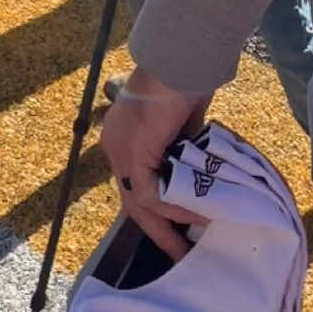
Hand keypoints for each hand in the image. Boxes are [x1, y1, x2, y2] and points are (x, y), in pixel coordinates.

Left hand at [99, 67, 209, 260]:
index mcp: (122, 135)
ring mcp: (120, 152)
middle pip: (132, 200)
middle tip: (179, 252)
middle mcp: (114, 146)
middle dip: (156, 229)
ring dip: (168, 226)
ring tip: (193, 243)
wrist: (179, 60)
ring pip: (140, 204)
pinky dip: (174, 209)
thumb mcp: (182, 121)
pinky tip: (197, 215)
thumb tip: (198, 170)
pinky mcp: (134, 156)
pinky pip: (152, 196)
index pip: (135, 181)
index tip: (178, 224)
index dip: (155, 206)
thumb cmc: (185, 78)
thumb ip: (183, 145)